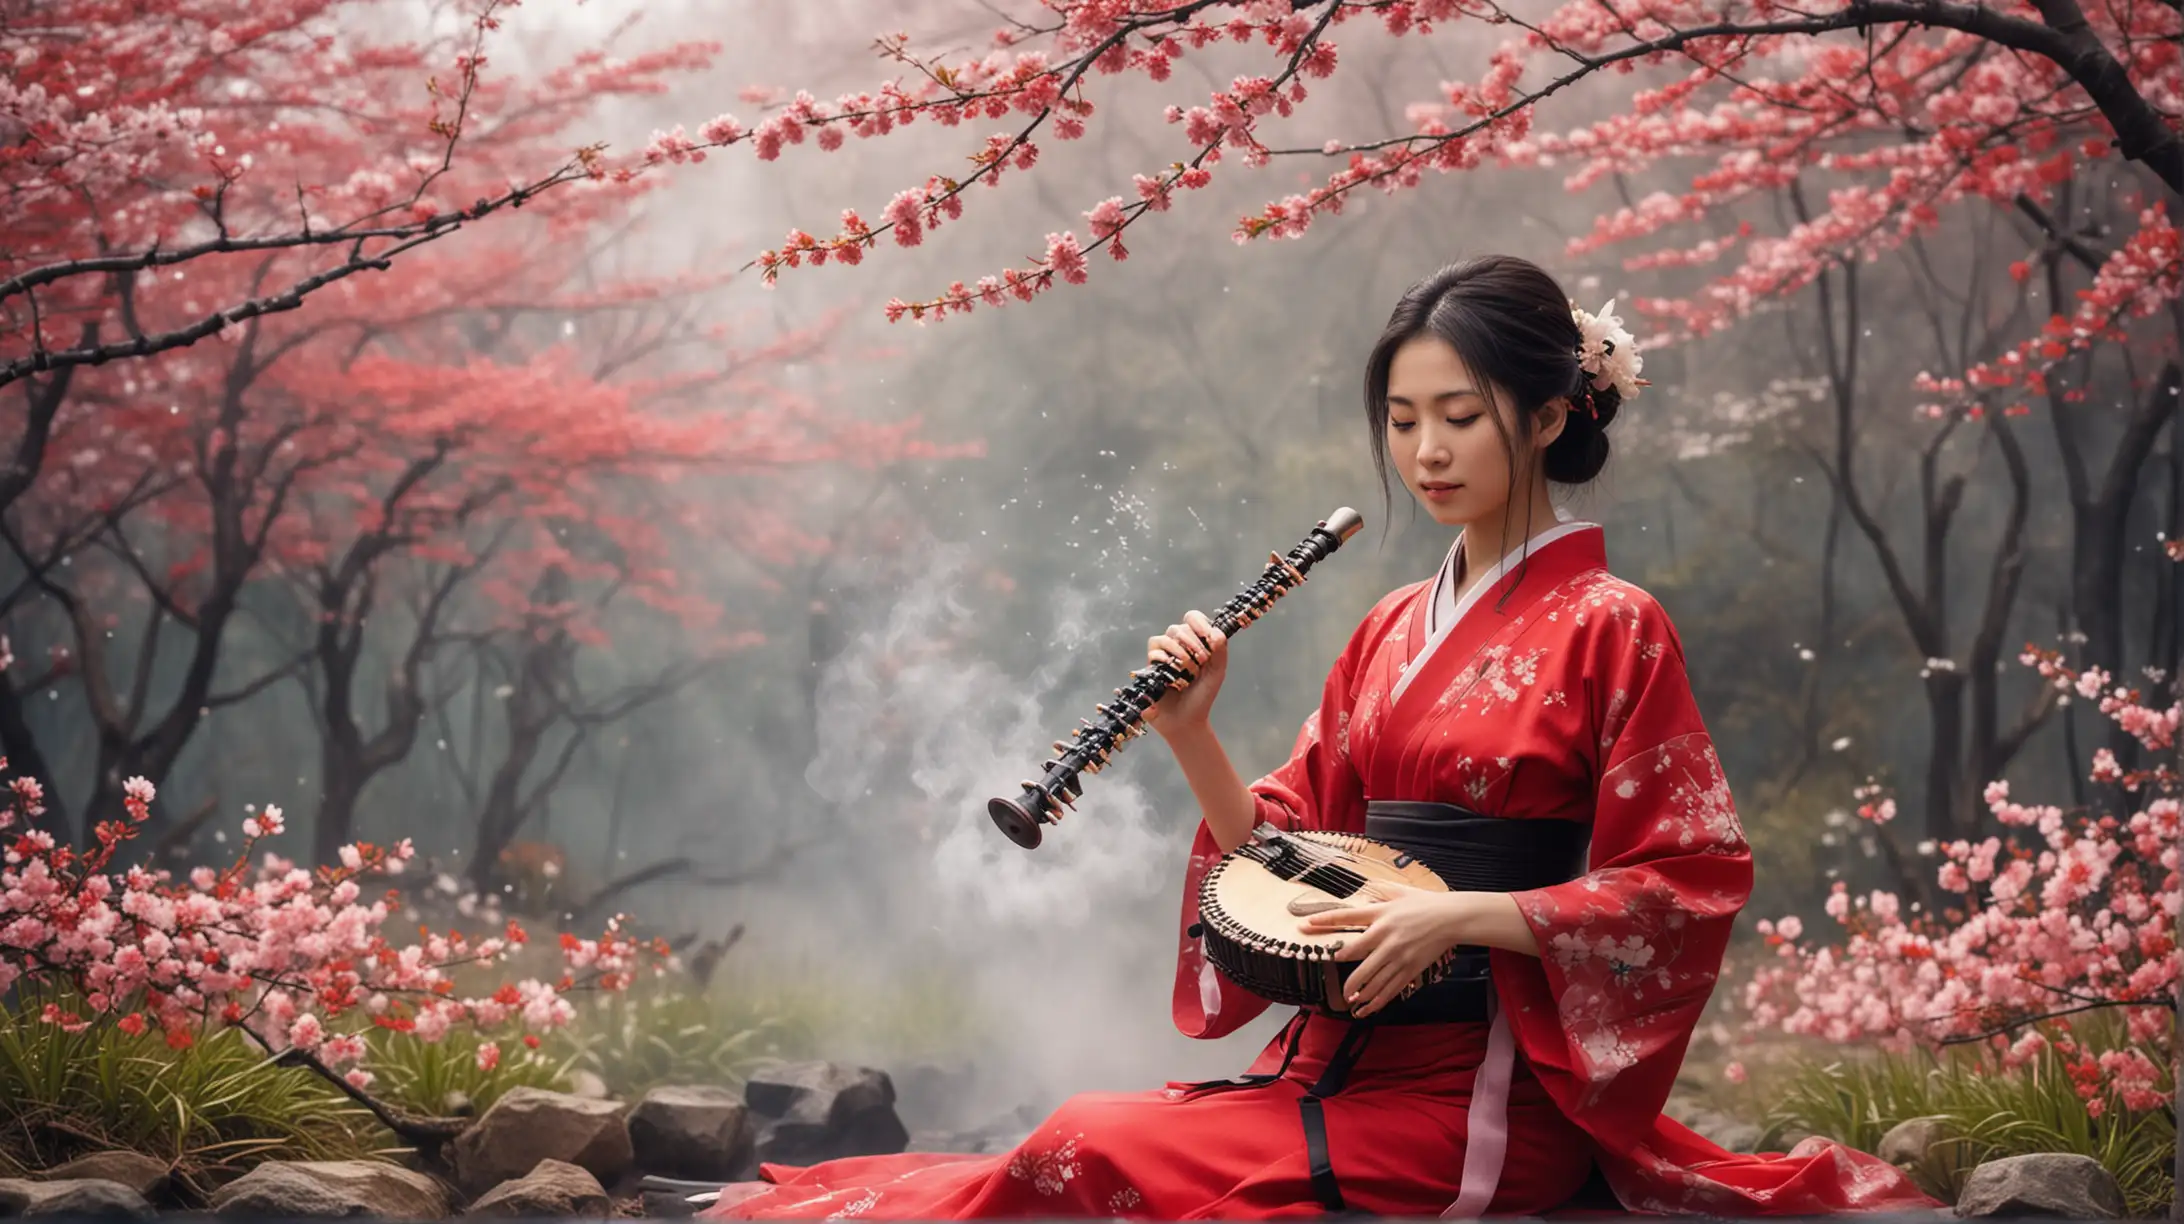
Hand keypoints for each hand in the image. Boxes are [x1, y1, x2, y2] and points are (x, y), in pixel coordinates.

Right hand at [1145, 610, 1226, 736]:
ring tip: (1189, 670)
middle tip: (1202, 661)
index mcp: (1196, 643)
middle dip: (1193, 642)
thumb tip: (1215, 631)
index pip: (1193, 618)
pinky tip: (1174, 674)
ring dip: (1180, 651)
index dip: (1199, 622)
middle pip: (1179, 627)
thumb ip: (1220, 650)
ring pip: (1166, 637)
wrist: (1186, 721)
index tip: (1207, 635)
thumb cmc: (1202, 696)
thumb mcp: (1217, 672)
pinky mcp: (1151, 667)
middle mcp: (1178, 646)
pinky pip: (1154, 651)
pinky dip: (1166, 659)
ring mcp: (1164, 656)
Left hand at [1298, 885, 1470, 1018]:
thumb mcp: (1400, 893)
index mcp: (1380, 914)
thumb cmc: (1426, 904)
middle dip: (1340, 968)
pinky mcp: (1409, 968)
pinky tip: (1366, 1007)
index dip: (1323, 921)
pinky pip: (1389, 988)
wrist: (1451, 918)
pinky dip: (1376, 1000)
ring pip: (1370, 978)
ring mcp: (1397, 954)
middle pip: (1353, 955)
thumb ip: (1381, 892)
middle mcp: (1384, 935)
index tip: (1305, 926)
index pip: (1346, 917)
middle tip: (1334, 981)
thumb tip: (1367, 888)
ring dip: (1356, 991)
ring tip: (1348, 998)